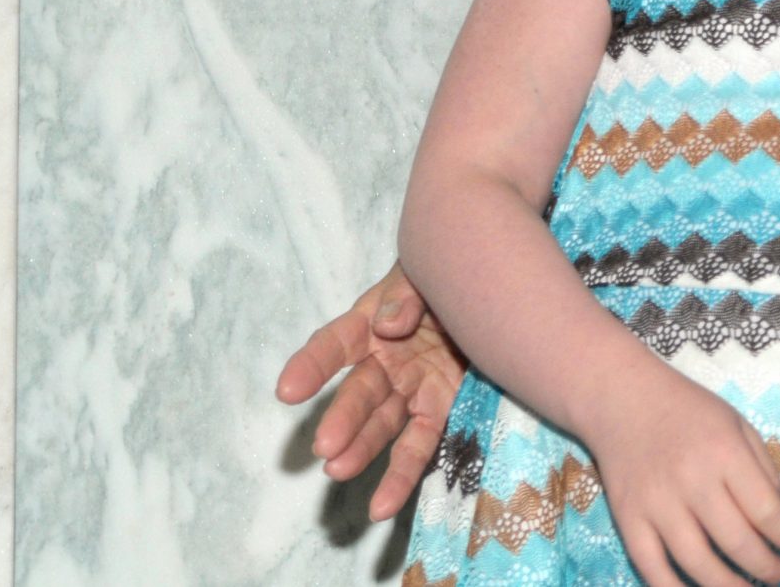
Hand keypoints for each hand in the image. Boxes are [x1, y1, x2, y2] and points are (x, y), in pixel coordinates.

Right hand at [274, 264, 467, 520]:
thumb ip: (407, 295)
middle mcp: (386, 360)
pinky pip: (420, 445)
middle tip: (325, 446)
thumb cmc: (447, 273)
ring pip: (382, 424)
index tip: (287, 390)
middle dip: (343, 418)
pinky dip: (402, 476)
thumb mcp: (425, 273)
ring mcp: (411, 388)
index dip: (312, 365)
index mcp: (373, 323)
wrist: (491, 288)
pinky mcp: (438, 410)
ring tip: (339, 471)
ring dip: (361, 449)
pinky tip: (382, 506)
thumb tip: (388, 324)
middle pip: (360, 391)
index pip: (336, 343)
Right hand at [584, 368, 779, 586]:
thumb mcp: (738, 423)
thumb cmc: (688, 410)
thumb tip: (779, 518)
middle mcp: (692, 481)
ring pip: (698, 565)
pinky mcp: (629, 520)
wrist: (622, 398)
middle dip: (768, 570)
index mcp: (725, 453)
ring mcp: (657, 505)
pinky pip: (653, 569)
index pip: (767, 511)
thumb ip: (763, 468)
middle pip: (738, 544)